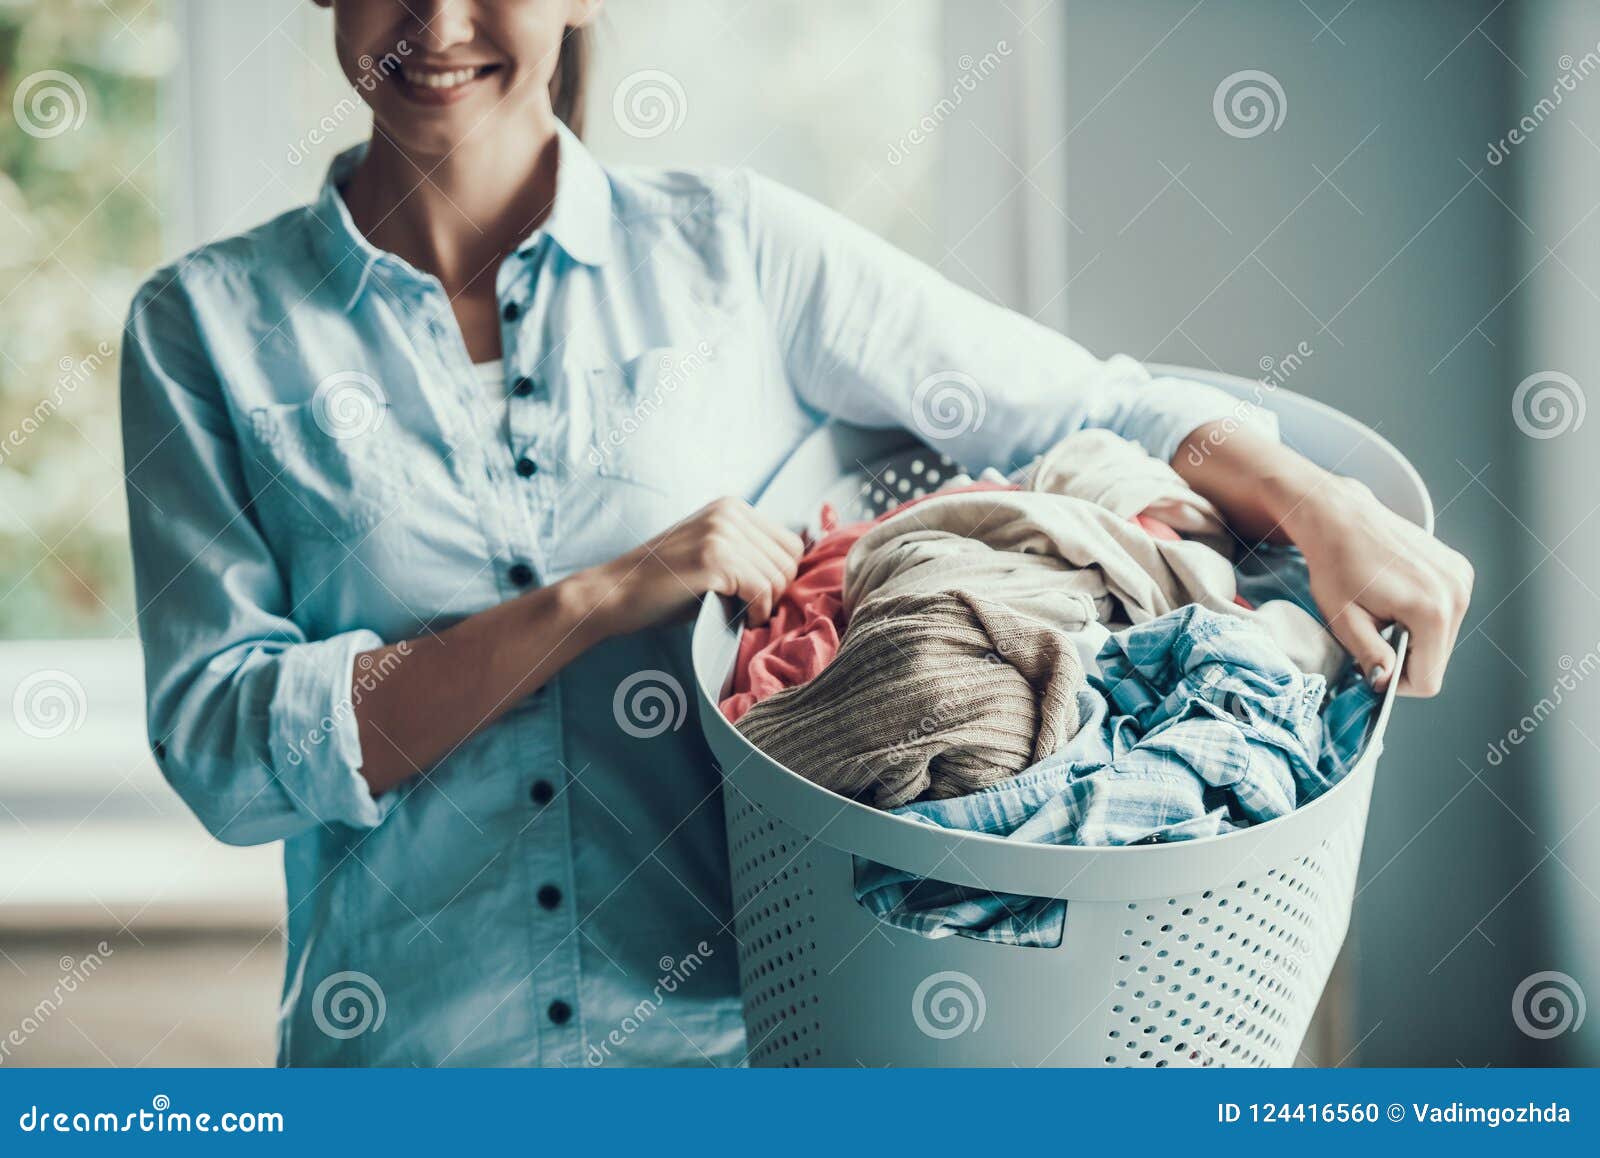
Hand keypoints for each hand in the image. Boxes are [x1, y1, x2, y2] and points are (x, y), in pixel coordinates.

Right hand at [582, 497, 803, 637]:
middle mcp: (729, 512)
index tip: (761, 598)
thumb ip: (747, 553)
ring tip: (743, 615)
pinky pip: (761, 590)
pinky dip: (757, 612)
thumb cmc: (664, 584)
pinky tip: (740, 620)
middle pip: (790, 560)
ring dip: (766, 605)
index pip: (791, 543)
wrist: (614, 594)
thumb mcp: (712, 554)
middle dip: (777, 592)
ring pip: (779, 577)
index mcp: (731, 507)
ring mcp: (721, 533)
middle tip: (752, 610)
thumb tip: (795, 573)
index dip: (781, 577)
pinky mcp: (714, 559)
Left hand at [1286, 476, 1472, 695]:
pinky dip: (1423, 616)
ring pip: (1444, 637)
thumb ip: (1369, 656)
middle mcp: (1456, 593)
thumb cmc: (1336, 565)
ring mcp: (1462, 578)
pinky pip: (1447, 612)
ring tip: (1384, 612)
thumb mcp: (1344, 620)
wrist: (1341, 517)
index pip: (1429, 679)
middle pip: (1438, 658)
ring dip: (1415, 636)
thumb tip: (1385, 683)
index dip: (1397, 683)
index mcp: (1431, 610)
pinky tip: (1397, 597)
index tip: (1373, 667)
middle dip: (1406, 657)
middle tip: (1373, 634)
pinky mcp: (1460, 569)